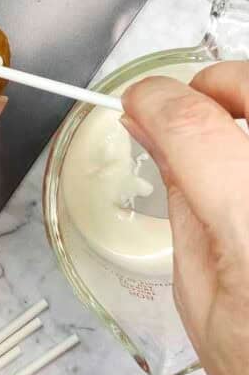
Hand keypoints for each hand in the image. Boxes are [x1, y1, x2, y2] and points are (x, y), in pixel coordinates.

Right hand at [122, 62, 248, 374]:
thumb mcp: (195, 290)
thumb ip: (180, 194)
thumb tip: (151, 128)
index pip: (194, 124)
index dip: (155, 100)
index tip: (137, 103)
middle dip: (214, 84)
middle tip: (189, 109)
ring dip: (246, 107)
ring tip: (228, 136)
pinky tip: (246, 167)